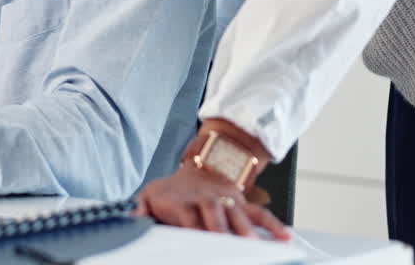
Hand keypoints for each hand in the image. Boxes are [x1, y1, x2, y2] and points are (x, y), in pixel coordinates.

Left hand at [135, 124, 288, 239]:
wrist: (195, 170)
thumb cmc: (171, 192)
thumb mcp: (148, 196)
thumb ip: (139, 210)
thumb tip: (129, 219)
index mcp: (181, 199)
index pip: (186, 214)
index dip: (191, 226)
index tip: (194, 238)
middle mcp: (205, 197)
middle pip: (214, 212)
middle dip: (220, 227)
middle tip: (225, 242)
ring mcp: (226, 199)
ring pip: (238, 212)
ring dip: (246, 228)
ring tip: (254, 244)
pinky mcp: (241, 202)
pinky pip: (260, 213)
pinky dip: (273, 225)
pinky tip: (284, 237)